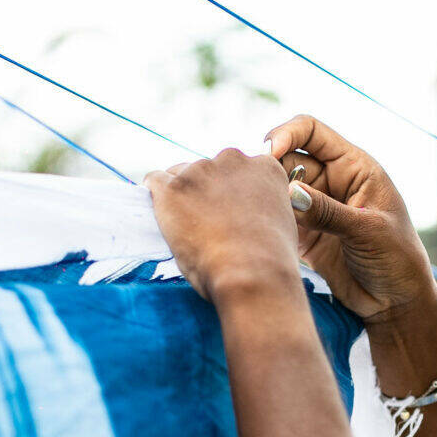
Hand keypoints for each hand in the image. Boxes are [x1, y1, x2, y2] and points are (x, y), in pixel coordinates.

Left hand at [143, 149, 302, 303]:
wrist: (252, 276)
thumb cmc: (272, 263)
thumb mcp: (282, 226)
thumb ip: (266, 211)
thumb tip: (251, 220)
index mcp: (264, 168)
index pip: (240, 169)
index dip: (230, 192)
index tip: (226, 212)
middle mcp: (234, 160)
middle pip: (208, 169)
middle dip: (204, 192)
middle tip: (205, 225)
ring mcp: (200, 171)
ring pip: (180, 175)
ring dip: (181, 197)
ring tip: (187, 230)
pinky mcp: (173, 187)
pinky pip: (154, 181)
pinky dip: (155, 197)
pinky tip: (162, 215)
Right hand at [266, 115, 436, 324]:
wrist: (396, 303)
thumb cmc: (397, 259)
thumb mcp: (368, 231)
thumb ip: (328, 212)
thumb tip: (289, 192)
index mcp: (354, 167)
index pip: (312, 131)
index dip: (287, 133)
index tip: (269, 152)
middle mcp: (331, 181)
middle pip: (288, 159)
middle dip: (271, 169)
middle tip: (261, 191)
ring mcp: (316, 207)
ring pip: (278, 189)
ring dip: (266, 196)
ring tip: (260, 213)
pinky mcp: (304, 234)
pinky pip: (277, 218)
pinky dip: (267, 220)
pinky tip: (262, 230)